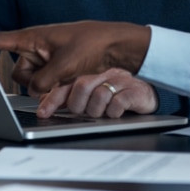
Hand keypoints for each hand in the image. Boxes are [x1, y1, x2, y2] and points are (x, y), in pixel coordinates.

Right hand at [0, 21, 150, 92]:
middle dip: (32, 80)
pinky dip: (55, 89)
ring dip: (46, 86)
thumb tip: (34, 92)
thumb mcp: (65, 64)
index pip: (1, 40)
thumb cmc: (93, 43)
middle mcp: (37, 49)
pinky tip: (71, 83)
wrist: (118, 46)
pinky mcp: (57, 71)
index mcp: (34, 37)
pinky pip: (46, 86)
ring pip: (34, 83)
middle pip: (19, 72)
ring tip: (68, 76)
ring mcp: (47, 61)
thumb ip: (43, 80)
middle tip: (53, 75)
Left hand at [35, 68, 157, 117]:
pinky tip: (115, 113)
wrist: (146, 95)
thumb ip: (70, 99)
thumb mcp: (92, 98)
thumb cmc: (117, 97)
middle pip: (81, 86)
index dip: (52, 100)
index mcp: (90, 77)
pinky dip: (113, 112)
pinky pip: (118, 102)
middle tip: (84, 113)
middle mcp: (103, 76)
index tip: (43, 112)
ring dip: (96, 110)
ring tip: (102, 114)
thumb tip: (45, 105)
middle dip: (78, 105)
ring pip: (98, 95)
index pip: (66, 86)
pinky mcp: (133, 91)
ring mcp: (119, 82)